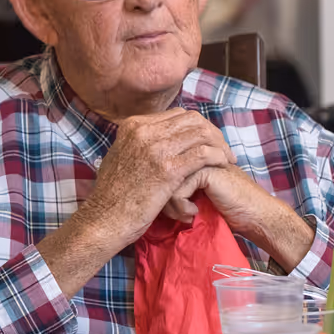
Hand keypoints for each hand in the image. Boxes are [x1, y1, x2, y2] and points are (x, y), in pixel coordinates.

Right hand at [66, 110, 233, 251]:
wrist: (106, 218)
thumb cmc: (114, 194)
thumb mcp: (122, 156)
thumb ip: (140, 143)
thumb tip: (163, 139)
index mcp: (133, 125)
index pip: (177, 114)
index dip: (198, 126)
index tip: (209, 141)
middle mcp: (144, 130)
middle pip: (192, 120)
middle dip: (213, 133)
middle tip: (223, 150)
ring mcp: (156, 148)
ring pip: (201, 133)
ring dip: (220, 145)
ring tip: (227, 159)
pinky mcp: (168, 169)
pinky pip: (204, 154)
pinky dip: (218, 157)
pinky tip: (223, 166)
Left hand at [165, 164, 314, 269]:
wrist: (253, 214)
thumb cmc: (223, 207)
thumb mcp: (192, 193)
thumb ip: (173, 183)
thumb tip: (146, 190)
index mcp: (186, 151)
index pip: (156, 165)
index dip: (160, 191)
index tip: (171, 209)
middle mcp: (190, 150)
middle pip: (157, 171)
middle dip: (162, 197)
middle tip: (175, 214)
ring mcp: (198, 157)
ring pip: (164, 180)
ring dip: (171, 204)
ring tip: (184, 215)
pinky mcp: (205, 169)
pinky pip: (176, 188)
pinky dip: (181, 207)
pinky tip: (193, 214)